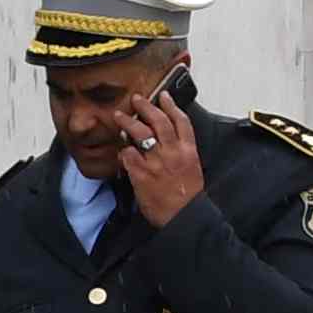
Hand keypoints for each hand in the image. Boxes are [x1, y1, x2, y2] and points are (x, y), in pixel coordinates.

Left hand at [114, 83, 209, 226]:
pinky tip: (121, 151)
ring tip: (119, 115)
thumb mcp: (193, 169)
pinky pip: (127, 154)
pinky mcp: (141, 173)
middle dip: (146, 106)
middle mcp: (173, 152)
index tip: (163, 95)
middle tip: (136, 99)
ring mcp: (156, 162)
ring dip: (128, 121)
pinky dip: (123, 150)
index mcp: (189, 151)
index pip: (181, 121)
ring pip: (140, 132)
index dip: (171, 105)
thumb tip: (167, 140)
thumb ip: (181, 153)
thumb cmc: (188, 196)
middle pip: (158, 121)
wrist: (184, 217)